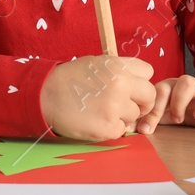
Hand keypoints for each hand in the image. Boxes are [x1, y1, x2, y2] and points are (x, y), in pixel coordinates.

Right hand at [41, 55, 156, 140]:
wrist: (44, 95)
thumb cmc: (68, 79)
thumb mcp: (96, 63)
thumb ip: (119, 70)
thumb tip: (136, 82)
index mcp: (119, 66)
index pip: (148, 72)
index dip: (140, 81)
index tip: (131, 87)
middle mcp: (121, 84)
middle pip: (150, 96)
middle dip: (141, 102)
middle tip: (125, 105)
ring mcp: (115, 107)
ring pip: (134, 115)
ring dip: (122, 116)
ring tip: (101, 112)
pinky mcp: (108, 127)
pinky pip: (120, 130)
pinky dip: (110, 129)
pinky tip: (95, 121)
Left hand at [137, 75, 194, 133]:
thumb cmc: (182, 129)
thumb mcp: (162, 127)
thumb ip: (146, 125)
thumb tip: (125, 128)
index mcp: (166, 92)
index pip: (152, 91)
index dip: (147, 108)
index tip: (143, 128)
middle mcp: (181, 88)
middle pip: (167, 84)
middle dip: (159, 105)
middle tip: (156, 124)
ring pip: (188, 82)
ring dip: (179, 101)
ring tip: (178, 120)